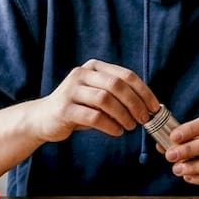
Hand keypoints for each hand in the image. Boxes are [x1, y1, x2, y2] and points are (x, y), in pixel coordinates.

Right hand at [26, 59, 159, 142]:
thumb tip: (147, 107)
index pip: (126, 75)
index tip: (154, 107)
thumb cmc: (77, 109)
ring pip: (105, 99)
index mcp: (93, 67)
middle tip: (144, 119)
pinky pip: (93, 116)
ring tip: (130, 126)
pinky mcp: (64, 109)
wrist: (43, 119)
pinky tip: (116, 131)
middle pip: (116, 85)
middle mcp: (81, 74)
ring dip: (123, 115)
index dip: (143, 91)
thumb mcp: (97, 97)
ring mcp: (70, 90)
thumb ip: (118, 96)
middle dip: (135, 103)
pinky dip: (109, 125)